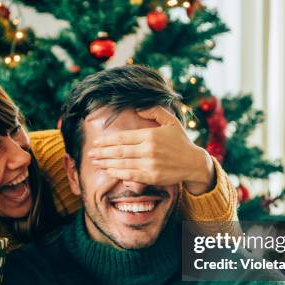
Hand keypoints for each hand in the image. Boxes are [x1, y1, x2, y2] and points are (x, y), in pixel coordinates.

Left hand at [88, 106, 214, 194]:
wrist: (194, 162)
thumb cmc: (181, 141)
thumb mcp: (171, 121)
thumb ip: (154, 111)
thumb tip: (137, 107)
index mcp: (150, 135)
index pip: (123, 137)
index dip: (107, 140)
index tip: (97, 142)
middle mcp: (148, 150)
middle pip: (119, 151)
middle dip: (102, 152)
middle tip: (90, 153)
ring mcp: (150, 164)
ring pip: (122, 164)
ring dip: (106, 163)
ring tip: (95, 162)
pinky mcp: (152, 177)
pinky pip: (130, 175)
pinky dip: (117, 173)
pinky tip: (108, 171)